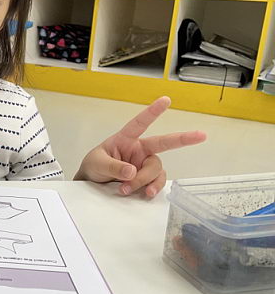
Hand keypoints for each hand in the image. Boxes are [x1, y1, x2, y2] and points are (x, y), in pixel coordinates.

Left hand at [74, 97, 206, 197]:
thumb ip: (113, 167)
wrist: (92, 183)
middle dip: (183, 139)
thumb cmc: (94, 166)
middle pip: (163, 144)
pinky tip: (145, 193)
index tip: (166, 100)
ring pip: (156, 169)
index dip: (153, 111)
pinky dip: (152, 187)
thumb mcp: (97, 164)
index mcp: (126, 139)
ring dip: (144, 180)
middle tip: (201, 135)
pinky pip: (157, 182)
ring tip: (127, 189)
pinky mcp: (147, 178)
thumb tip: (132, 172)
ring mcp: (144, 164)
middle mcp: (139, 149)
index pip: (140, 123)